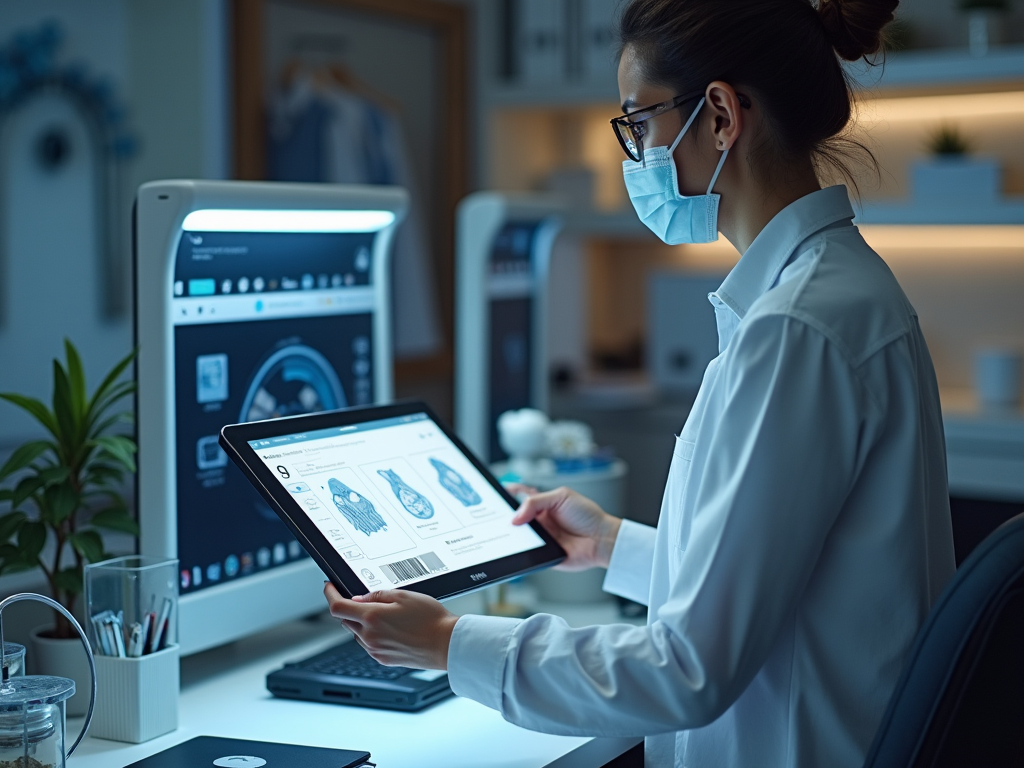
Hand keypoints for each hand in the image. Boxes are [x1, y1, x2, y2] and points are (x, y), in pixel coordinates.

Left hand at [324, 582, 457, 668]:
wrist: (446, 644)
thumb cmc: (430, 618)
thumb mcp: (404, 595)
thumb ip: (377, 595)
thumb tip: (359, 599)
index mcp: (372, 617)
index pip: (337, 607)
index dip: (329, 594)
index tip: (329, 587)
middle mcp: (369, 636)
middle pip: (345, 620)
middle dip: (350, 608)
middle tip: (365, 599)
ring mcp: (375, 650)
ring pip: (356, 633)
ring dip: (361, 622)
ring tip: (386, 615)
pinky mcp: (383, 659)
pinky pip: (368, 644)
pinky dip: (371, 635)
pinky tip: (391, 629)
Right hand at [510, 485, 621, 570]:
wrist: (601, 539)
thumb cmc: (587, 515)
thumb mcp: (561, 497)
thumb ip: (536, 502)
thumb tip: (516, 517)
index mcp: (543, 505)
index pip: (520, 497)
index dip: (508, 495)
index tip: (498, 493)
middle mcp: (540, 522)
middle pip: (515, 518)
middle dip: (506, 517)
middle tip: (499, 516)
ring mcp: (540, 539)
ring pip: (518, 537)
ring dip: (512, 534)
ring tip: (510, 530)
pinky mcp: (542, 555)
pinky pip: (527, 554)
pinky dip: (521, 551)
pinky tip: (520, 545)